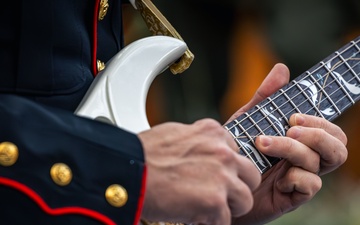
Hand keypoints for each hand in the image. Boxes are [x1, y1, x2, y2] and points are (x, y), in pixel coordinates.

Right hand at [138, 119, 260, 224]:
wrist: (126, 171)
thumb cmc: (143, 154)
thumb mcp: (175, 134)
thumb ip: (196, 141)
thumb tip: (199, 150)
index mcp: (212, 132)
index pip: (236, 151)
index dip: (226, 168)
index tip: (215, 176)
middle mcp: (222, 151)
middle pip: (250, 174)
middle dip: (236, 187)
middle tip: (218, 196)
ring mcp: (221, 175)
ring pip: (245, 199)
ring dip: (228, 208)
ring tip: (207, 211)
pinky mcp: (214, 200)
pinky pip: (225, 220)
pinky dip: (211, 223)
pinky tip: (193, 218)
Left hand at [230, 63, 347, 223]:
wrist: (220, 179)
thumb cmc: (237, 150)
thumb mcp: (248, 121)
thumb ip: (265, 98)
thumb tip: (282, 68)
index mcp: (299, 141)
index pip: (330, 130)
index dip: (321, 121)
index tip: (294, 115)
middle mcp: (305, 159)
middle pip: (337, 147)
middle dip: (316, 134)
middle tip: (289, 128)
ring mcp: (300, 177)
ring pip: (319, 162)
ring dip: (293, 149)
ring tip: (264, 144)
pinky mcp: (293, 196)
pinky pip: (310, 185)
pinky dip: (294, 177)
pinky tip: (273, 177)